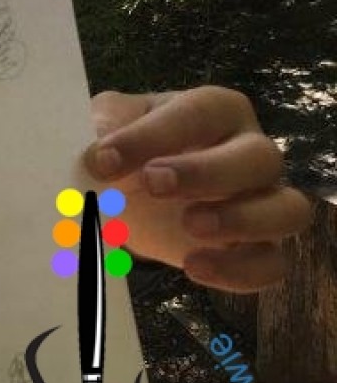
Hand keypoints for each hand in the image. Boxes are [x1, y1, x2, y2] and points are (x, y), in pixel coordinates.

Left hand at [82, 87, 312, 293]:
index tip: (103, 159)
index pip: (197, 113)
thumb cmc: (127, 147)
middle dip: (206, 172)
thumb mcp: (107, 125)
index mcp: (213, 110)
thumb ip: (100, 128)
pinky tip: (195, 267)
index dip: (152, 135)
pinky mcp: (257, 247)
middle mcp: (249, 150)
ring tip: (191, 227)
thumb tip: (94, 147)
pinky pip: (273, 264)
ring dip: (242, 220)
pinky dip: (240, 272)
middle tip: (152, 184)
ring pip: (287, 209)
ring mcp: (262, 200)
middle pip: (260, 156)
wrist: (129, 191)